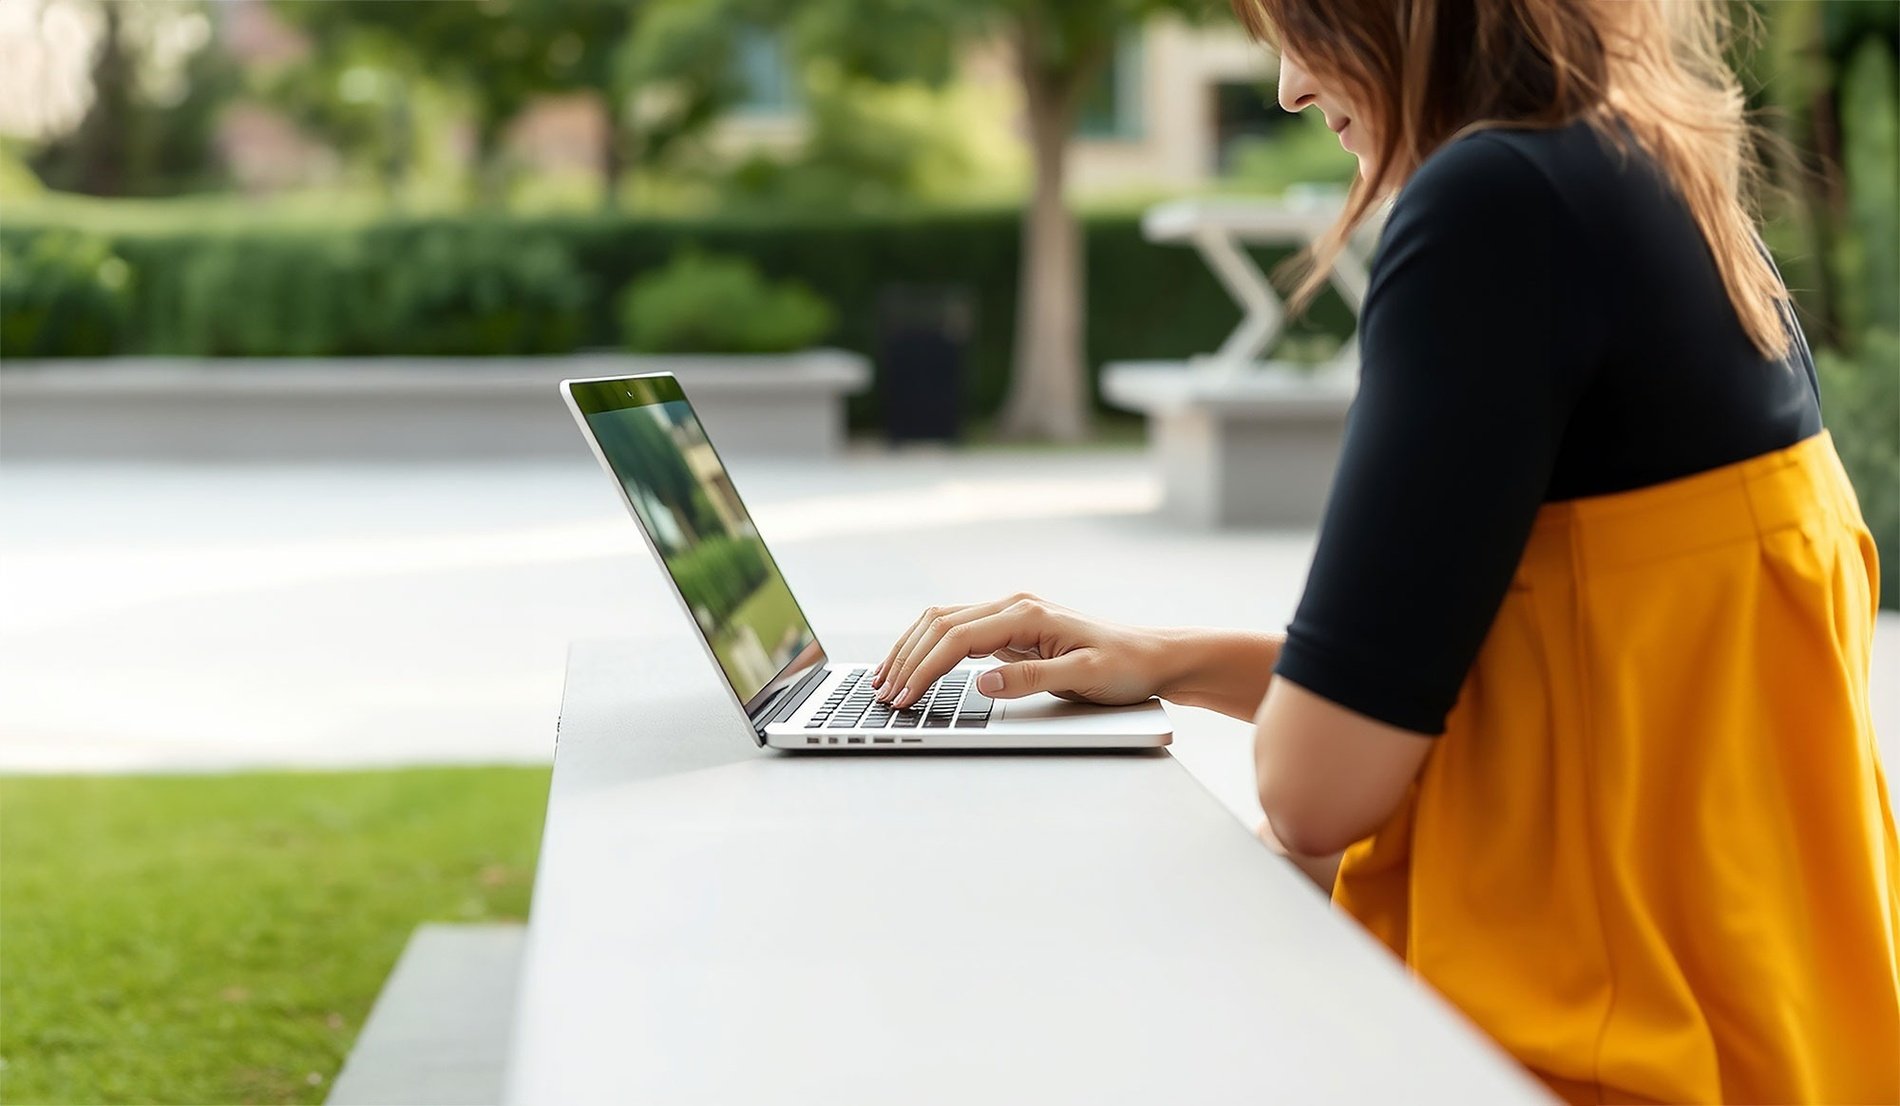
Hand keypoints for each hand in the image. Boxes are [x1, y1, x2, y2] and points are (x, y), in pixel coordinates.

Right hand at [870, 592, 1165, 708]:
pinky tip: (915, 668)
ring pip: (943, 623)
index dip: (925, 668)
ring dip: (911, 650)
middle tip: (883, 694)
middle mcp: (1013, 607)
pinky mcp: (1012, 631)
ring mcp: (1010, 617)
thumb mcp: (1084, 676)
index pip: (957, 637)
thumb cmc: (1125, 666)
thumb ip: (1032, 678)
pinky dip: (929, 649)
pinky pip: (957, 634)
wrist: (1153, 657)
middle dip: (907, 658)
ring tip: (885, 679)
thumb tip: (982, 682)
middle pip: (940, 624)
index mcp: (1026, 613)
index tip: (905, 696)